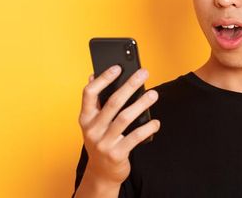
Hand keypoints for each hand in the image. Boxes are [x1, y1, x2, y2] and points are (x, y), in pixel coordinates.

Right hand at [78, 65, 160, 186]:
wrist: (101, 174)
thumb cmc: (101, 142)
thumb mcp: (93, 123)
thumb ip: (95, 102)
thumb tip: (92, 75)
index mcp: (85, 119)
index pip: (89, 93)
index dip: (103, 79)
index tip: (117, 67)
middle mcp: (92, 130)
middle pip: (113, 102)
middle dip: (129, 86)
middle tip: (143, 73)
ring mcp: (104, 143)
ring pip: (125, 118)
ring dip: (141, 104)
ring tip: (153, 94)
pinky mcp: (116, 154)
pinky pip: (135, 137)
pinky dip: (147, 128)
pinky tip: (156, 122)